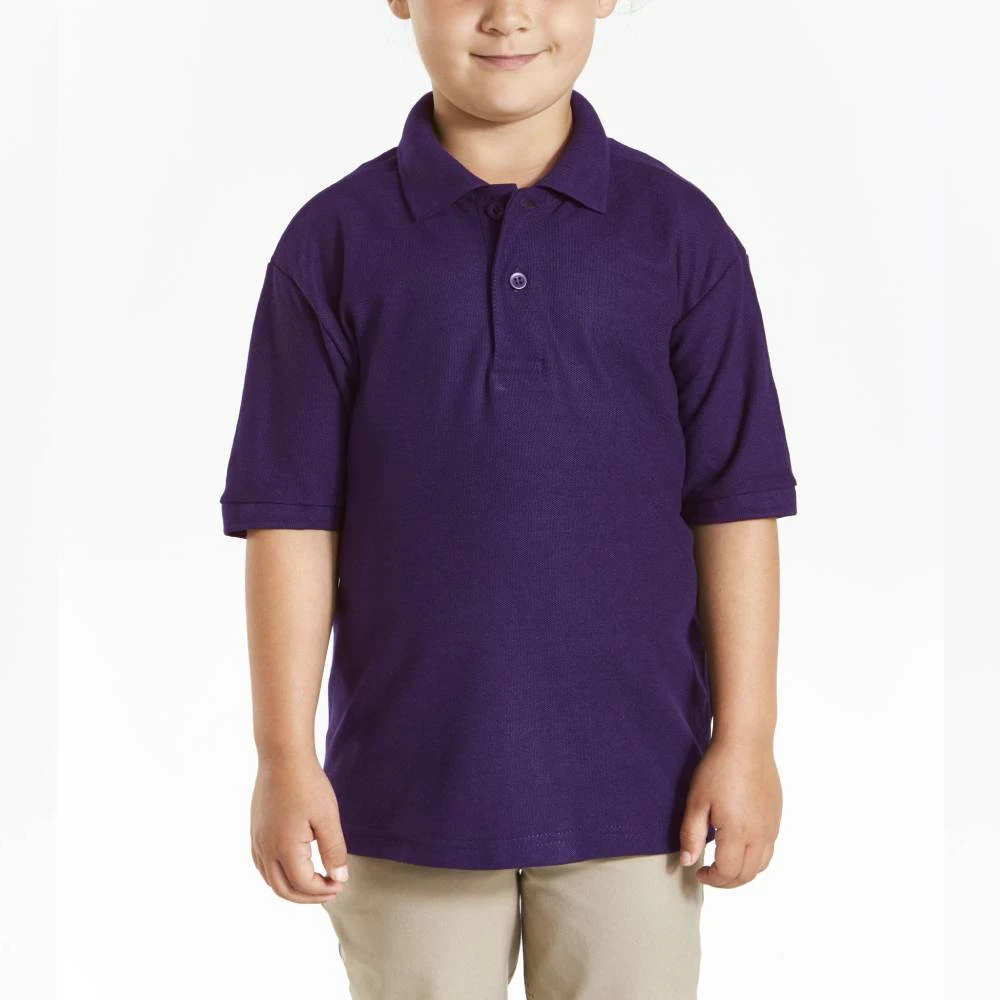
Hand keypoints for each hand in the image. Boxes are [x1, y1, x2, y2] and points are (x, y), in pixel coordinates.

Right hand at [250, 752, 350, 902]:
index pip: (303, 884)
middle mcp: (266, 849)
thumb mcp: (328, 817)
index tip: (341, 884)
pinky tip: (294, 867)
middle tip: (330, 891)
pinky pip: (263, 865)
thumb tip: (339, 879)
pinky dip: (279, 875)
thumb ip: (334, 850)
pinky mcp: (255, 831)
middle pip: (283, 890)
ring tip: (315, 882)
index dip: (324, 890)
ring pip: (270, 880)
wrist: (282, 757)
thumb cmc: (308, 784)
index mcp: (284, 848)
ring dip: (292, 888)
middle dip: (308, 896)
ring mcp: (257, 840)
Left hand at [677, 736, 781, 887]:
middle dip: (727, 881)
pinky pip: (769, 848)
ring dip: (743, 872)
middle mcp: (760, 834)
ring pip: (761, 865)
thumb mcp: (697, 801)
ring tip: (724, 865)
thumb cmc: (718, 768)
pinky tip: (739, 846)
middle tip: (709, 874)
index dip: (712, 879)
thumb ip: (691, 835)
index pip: (728, 872)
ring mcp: (771, 826)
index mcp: (738, 832)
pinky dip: (755, 858)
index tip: (698, 872)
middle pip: (747, 875)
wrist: (746, 743)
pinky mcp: (776, 816)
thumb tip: (687, 862)